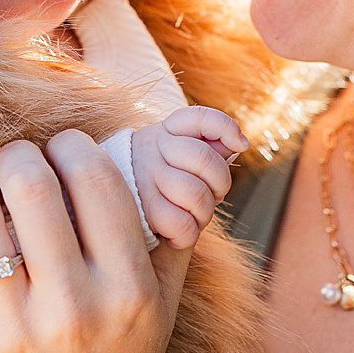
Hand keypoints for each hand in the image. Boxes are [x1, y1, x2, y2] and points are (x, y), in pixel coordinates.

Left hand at [0, 130, 190, 352]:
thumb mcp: (163, 305)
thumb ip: (168, 235)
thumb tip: (156, 160)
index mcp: (128, 288)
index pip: (94, 179)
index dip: (71, 145)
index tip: (60, 149)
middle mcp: (73, 307)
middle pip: (31, 187)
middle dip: (18, 155)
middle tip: (14, 162)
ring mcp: (13, 329)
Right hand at [130, 107, 247, 248]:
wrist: (113, 207)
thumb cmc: (163, 181)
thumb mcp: (184, 154)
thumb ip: (213, 144)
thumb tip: (238, 144)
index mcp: (168, 130)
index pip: (201, 117)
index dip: (226, 128)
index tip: (240, 144)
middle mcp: (153, 147)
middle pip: (204, 159)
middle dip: (220, 184)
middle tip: (212, 195)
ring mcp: (144, 176)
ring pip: (195, 194)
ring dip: (203, 213)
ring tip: (194, 216)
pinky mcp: (141, 209)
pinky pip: (179, 223)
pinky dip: (187, 235)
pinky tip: (179, 234)